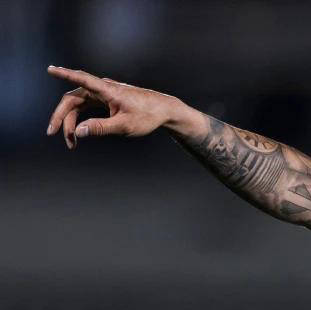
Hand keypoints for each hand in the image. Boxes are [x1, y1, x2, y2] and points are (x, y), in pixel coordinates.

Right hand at [45, 66, 187, 148]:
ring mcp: (104, 93)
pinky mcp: (107, 99)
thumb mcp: (124, 125)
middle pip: (73, 99)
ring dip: (71, 121)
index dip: (64, 74)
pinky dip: (80, 118)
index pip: (81, 79)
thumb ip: (101, 128)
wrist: (164, 110)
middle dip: (61, 116)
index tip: (50, 70)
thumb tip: (78, 132)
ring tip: (71, 142)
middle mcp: (103, 88)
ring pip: (79, 104)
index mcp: (107, 90)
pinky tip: (77, 130)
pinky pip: (87, 106)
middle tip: (53, 134)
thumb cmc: (147, 116)